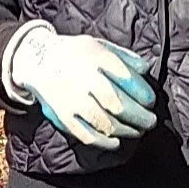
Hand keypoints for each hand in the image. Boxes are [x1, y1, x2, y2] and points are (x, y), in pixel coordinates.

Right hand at [6, 22, 156, 150]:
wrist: (38, 61)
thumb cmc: (75, 54)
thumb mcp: (99, 45)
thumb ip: (124, 56)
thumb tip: (146, 69)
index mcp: (95, 57)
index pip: (126, 78)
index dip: (143, 93)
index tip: (151, 101)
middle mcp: (83, 78)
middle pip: (118, 103)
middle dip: (139, 116)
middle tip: (150, 121)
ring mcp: (72, 99)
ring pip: (104, 122)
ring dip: (126, 130)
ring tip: (137, 131)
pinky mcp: (63, 116)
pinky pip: (86, 134)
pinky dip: (104, 142)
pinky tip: (116, 142)